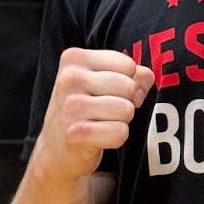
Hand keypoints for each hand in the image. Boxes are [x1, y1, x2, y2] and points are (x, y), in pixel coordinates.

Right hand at [37, 48, 153, 180]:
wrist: (57, 145)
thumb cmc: (86, 108)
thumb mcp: (104, 80)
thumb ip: (133, 74)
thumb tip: (146, 77)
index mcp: (75, 58)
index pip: (128, 65)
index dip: (129, 82)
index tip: (111, 92)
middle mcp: (70, 78)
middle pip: (130, 87)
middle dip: (127, 102)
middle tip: (106, 110)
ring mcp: (71, 106)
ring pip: (127, 110)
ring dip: (121, 120)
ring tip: (101, 122)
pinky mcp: (76, 132)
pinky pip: (120, 132)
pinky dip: (116, 137)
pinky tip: (98, 137)